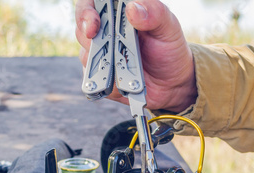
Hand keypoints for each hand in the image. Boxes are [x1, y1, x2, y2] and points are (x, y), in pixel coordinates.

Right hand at [75, 0, 197, 111]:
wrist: (171, 83)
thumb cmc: (168, 48)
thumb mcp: (168, 27)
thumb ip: (154, 13)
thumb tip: (132, 8)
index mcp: (120, 11)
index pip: (93, 3)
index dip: (87, 11)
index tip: (93, 24)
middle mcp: (106, 29)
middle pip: (82, 27)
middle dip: (89, 36)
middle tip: (103, 44)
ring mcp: (101, 52)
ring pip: (86, 53)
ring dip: (102, 61)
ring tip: (124, 65)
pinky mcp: (100, 74)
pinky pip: (92, 77)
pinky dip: (106, 80)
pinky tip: (122, 80)